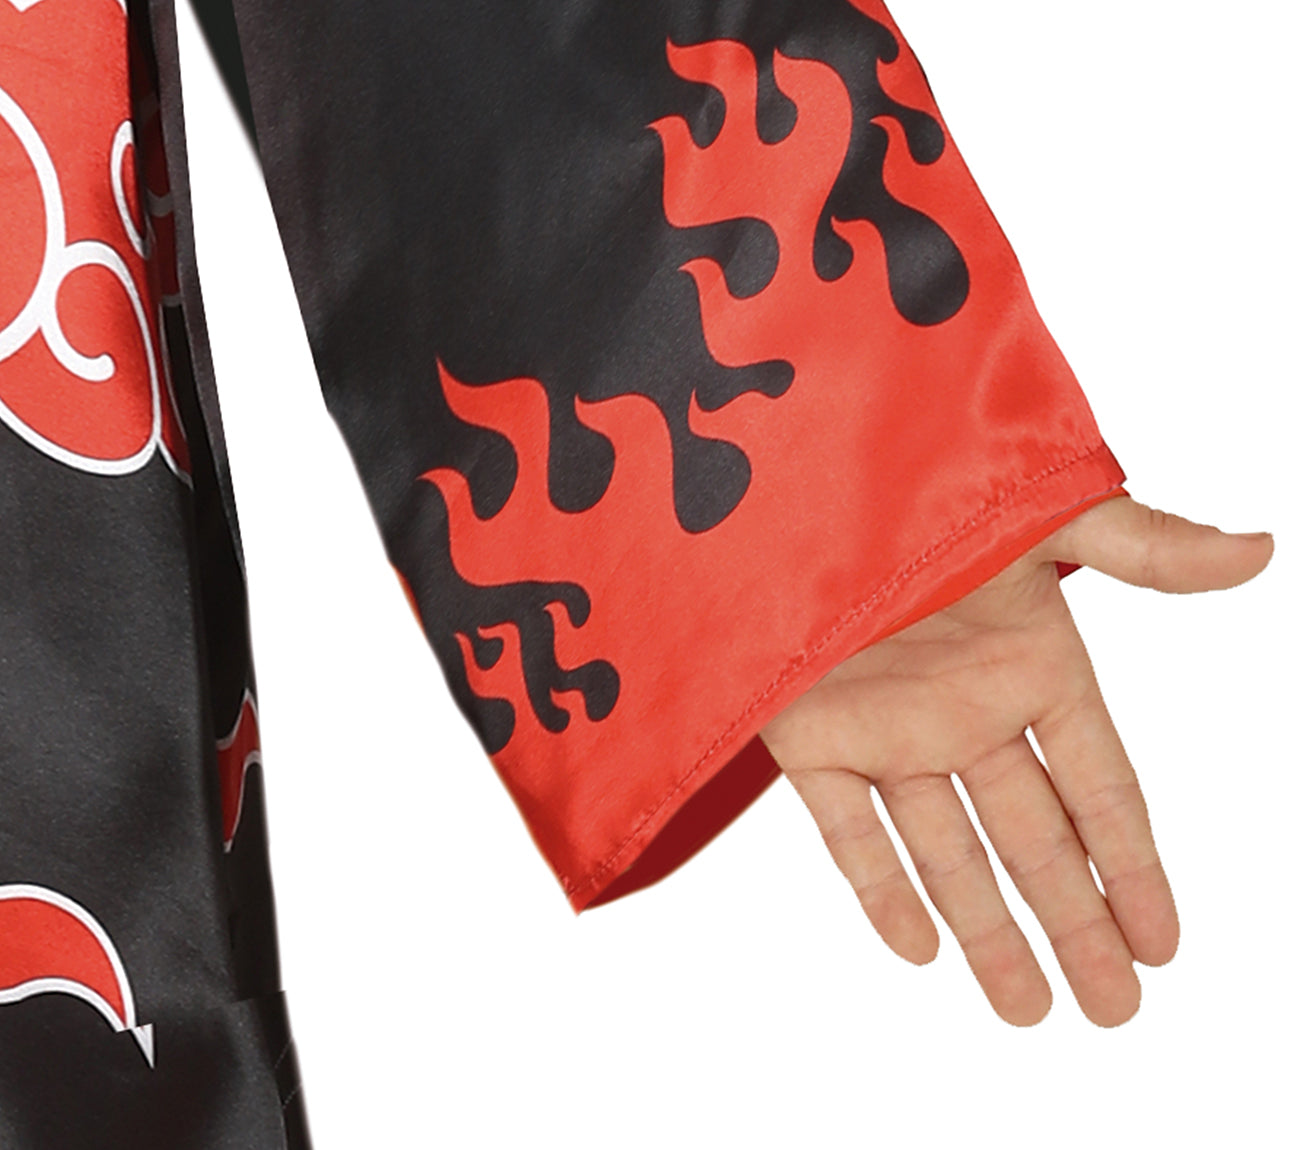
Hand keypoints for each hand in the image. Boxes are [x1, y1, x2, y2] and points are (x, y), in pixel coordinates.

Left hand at [760, 497, 1272, 1026]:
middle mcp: (963, 711)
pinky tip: (918, 947)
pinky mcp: (811, 736)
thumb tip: (1260, 550)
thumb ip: (1142, 548)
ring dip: (985, 929)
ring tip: (1028, 1009)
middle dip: (1076, 924)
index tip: (1165, 944)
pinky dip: (878, 886)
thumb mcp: (1039, 518)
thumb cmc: (920, 489)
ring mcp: (887, 729)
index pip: (1099, 788)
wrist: (789, 484)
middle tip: (1114, 1010)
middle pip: (1033, 840)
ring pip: (947, 852)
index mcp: (1030, 666)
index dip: (1133, 866)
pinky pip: (848, 828)